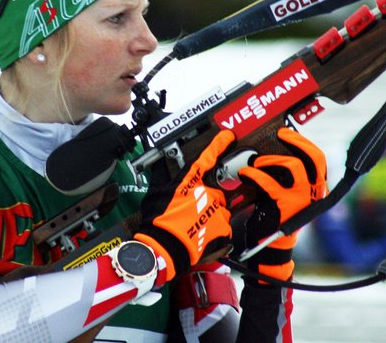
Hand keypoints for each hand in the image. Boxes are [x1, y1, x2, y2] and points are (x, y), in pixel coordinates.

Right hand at [134, 130, 235, 280]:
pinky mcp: (224, 228)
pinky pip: (221, 226)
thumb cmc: (157, 222)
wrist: (164, 249)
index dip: (219, 144)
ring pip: (218, 209)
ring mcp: (218, 211)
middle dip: (205, 199)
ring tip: (192, 227)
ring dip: (209, 215)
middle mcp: (208, 193)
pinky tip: (199, 236)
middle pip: (213, 190)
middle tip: (188, 213)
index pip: (208, 158)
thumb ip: (164, 176)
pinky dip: (213, 230)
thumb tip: (160, 165)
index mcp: (192, 182)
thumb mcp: (156, 193)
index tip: (228, 136)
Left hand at [239, 127, 326, 281]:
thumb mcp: (286, 192)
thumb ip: (286, 176)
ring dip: (271, 159)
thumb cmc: (276, 216)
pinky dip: (256, 175)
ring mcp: (302, 199)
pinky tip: (247, 174)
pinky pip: (271, 183)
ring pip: (294, 166)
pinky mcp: (286, 206)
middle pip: (314, 158)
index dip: (304, 142)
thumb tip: (274, 152)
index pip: (318, 159)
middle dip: (296, 142)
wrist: (271, 246)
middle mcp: (314, 192)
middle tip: (280, 135)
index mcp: (316, 187)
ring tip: (257, 162)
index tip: (288, 133)